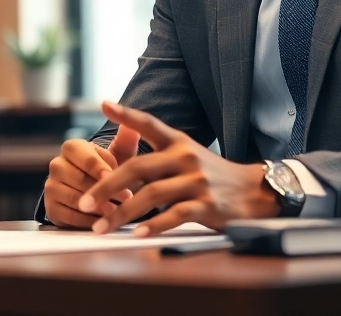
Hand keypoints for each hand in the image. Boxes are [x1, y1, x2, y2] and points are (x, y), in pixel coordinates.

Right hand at [43, 123, 139, 228]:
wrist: (92, 191)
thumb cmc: (108, 170)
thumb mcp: (119, 155)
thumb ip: (125, 141)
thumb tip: (131, 126)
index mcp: (72, 148)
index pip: (83, 156)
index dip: (99, 168)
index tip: (114, 177)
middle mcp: (57, 164)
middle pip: (77, 178)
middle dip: (102, 190)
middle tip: (125, 198)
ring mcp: (51, 187)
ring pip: (73, 197)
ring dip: (96, 206)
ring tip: (116, 211)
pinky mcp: (51, 208)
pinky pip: (68, 216)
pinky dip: (87, 220)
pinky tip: (102, 221)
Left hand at [79, 101, 278, 235]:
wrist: (255, 192)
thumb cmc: (212, 174)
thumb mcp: (187, 153)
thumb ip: (158, 148)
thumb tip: (122, 141)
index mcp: (177, 142)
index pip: (149, 124)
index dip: (127, 115)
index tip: (104, 104)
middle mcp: (185, 157)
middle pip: (138, 167)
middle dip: (106, 185)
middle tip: (85, 202)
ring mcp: (197, 181)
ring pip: (152, 194)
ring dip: (123, 213)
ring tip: (101, 227)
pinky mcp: (208, 205)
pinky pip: (176, 215)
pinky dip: (154, 225)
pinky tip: (137, 234)